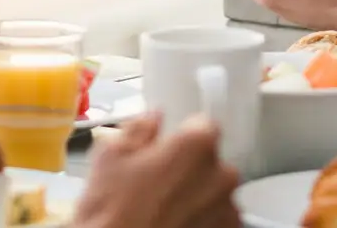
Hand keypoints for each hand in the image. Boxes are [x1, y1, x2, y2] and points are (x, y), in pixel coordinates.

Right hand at [74, 113, 239, 227]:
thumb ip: (139, 128)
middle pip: (210, 160)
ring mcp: (226, 210)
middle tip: (158, 183)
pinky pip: (218, 218)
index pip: (201, 125)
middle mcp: (220, 175)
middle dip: (188, 168)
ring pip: (213, 191)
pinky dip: (202, 220)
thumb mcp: (110, 157)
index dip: (181, 137)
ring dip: (196, 196)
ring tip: (163, 209)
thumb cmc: (111, 214)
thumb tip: (152, 119)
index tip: (168, 148)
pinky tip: (173, 223)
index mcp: (197, 145)